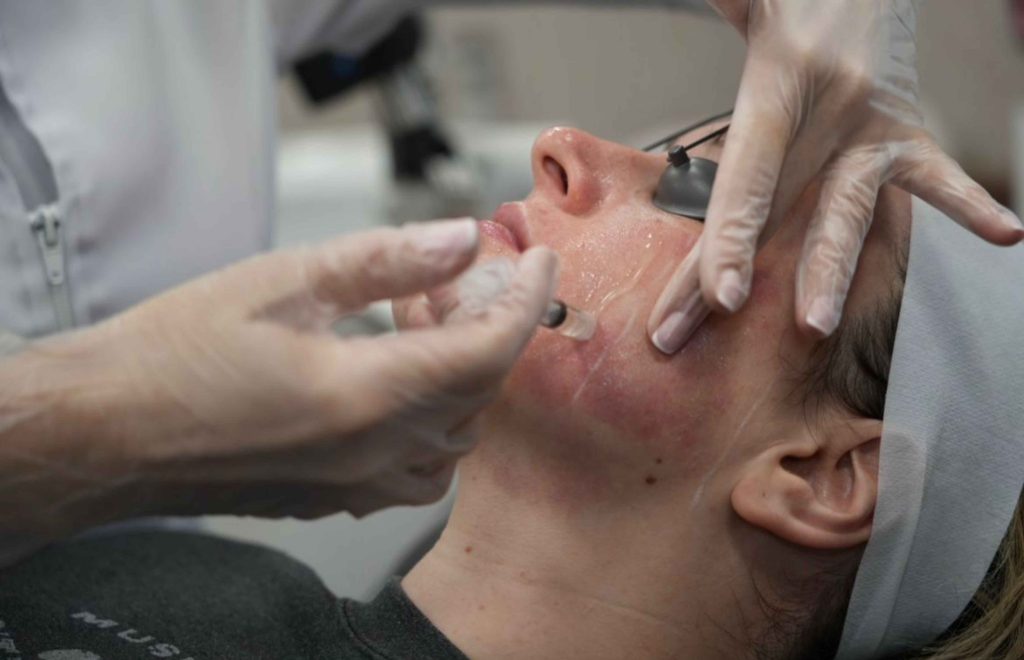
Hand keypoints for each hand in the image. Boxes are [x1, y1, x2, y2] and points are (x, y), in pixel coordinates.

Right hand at [0, 220, 558, 536]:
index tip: (537, 264)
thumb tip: (460, 239)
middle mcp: (372, 453)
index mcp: (365, 395)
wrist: (106, 430)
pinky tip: (397, 379)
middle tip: (460, 277)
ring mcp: (353, 484)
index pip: (486, 352)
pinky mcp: (332, 497)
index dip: (525, 303)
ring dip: (461, 376)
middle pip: (477, 393)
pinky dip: (431, 422)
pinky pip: (415, 470)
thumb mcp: (284, 278)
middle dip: (488, 328)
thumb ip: (386, 261)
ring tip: (422, 320)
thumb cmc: (174, 351)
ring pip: (454, 437)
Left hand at [648, 0, 1023, 353]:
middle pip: (775, 208)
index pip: (749, 173)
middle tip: (702, 330)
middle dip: (735, 275)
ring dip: (830, 270)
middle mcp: (832, 108)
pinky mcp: (907, 133)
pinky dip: (967, 205)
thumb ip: (715, 4)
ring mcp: (874, 126)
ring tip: (816, 325)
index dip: (729, 238)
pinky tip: (1006, 237)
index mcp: (783, 77)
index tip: (717, 298)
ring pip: (847, 210)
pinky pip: (937, 177)